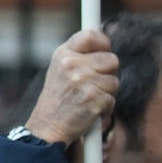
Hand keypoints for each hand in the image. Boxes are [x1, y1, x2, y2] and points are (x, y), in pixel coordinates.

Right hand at [25, 30, 118, 146]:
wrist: (47, 127)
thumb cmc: (58, 99)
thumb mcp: (60, 70)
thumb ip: (80, 56)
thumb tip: (105, 44)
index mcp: (62, 55)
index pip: (90, 35)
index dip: (103, 43)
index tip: (102, 52)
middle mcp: (71, 65)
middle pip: (111, 59)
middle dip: (107, 73)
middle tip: (90, 85)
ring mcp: (82, 81)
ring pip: (115, 81)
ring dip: (106, 93)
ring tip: (87, 99)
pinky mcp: (93, 98)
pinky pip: (112, 99)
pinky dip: (104, 108)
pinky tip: (88, 111)